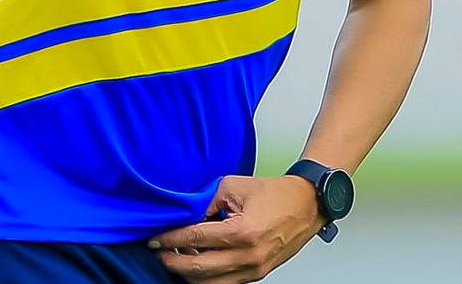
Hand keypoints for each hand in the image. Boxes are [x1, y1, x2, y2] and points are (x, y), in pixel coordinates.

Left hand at [149, 175, 322, 282]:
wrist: (306, 206)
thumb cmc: (274, 194)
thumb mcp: (233, 187)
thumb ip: (205, 201)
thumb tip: (184, 216)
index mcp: (242, 232)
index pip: (195, 238)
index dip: (170, 240)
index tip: (155, 239)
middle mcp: (248, 256)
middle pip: (198, 269)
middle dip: (172, 261)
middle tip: (159, 252)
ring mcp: (254, 269)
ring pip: (209, 283)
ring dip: (187, 273)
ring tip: (175, 258)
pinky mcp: (257, 275)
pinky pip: (224, 283)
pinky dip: (206, 277)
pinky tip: (196, 263)